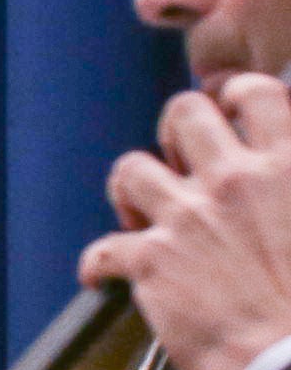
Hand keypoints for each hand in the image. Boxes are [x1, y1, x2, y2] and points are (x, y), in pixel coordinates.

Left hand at [83, 74, 290, 369]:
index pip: (254, 92)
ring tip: (145, 215)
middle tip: (183, 162)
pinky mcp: (152, 263)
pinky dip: (98, 264)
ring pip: (131, 169)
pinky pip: (102, 250)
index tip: (229, 115)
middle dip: (175, 131)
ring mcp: (188, 218)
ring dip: (132, 189)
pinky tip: (103, 277)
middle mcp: (234, 181)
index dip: (234, 96)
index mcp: (289, 165)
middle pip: (182, 113)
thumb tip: (288, 169)